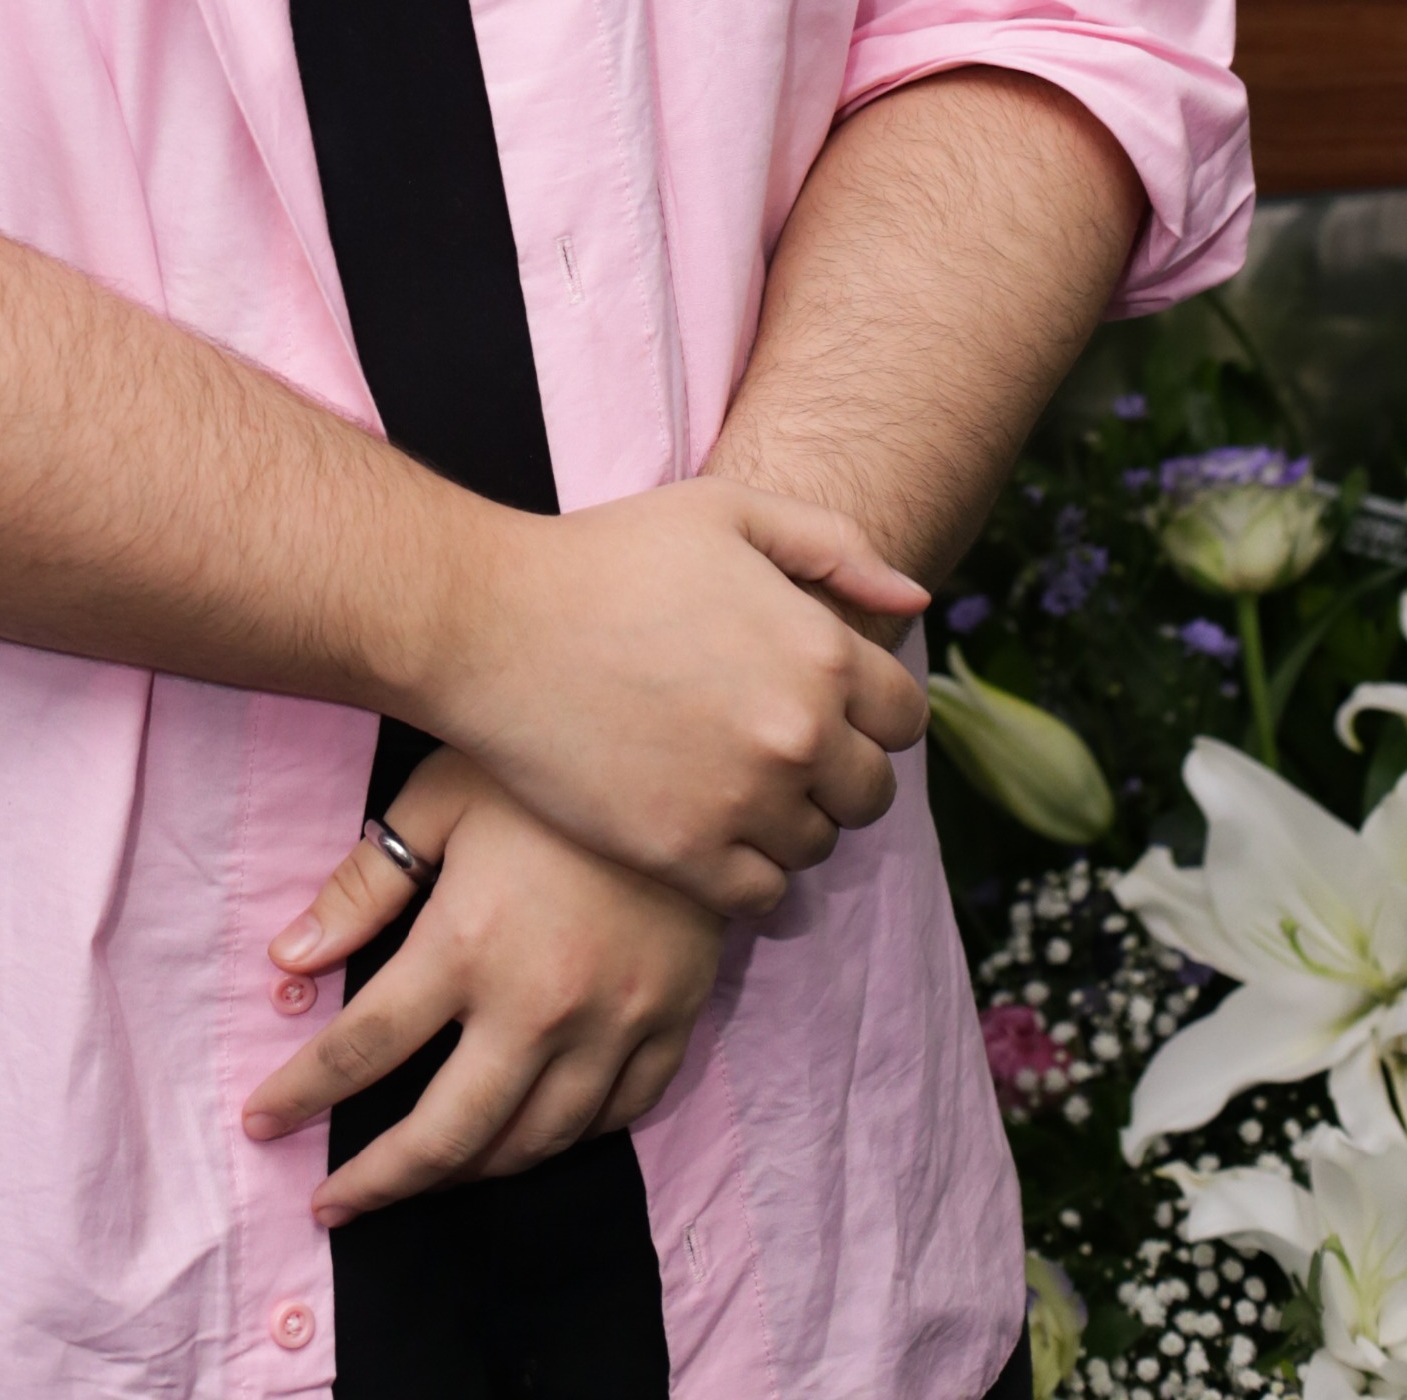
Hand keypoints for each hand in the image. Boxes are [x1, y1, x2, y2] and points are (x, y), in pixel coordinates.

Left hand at [241, 752, 725, 1221]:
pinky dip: (566, 1140)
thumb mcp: (442, 796)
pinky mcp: (671, 1024)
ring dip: (469, 1172)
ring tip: (422, 1176)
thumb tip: (287, 958)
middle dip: (379, 1182)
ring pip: (534, 1143)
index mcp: (468, 946)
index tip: (261, 1120)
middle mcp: (539, 1008)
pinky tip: (531, 1136)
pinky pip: (615, 1119)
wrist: (688, 749)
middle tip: (331, 1203)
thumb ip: (364, 884)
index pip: (364, 1046)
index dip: (303, 1092)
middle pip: (447, 1133)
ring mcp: (614, 1026)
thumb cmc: (545, 763)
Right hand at [417, 476, 927, 916]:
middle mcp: (798, 735)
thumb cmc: (607, 556)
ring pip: (817, 845)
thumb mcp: (726, 512)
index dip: (870, 713)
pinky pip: (763, 895)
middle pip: (869, 793)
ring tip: (732, 784)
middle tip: (774, 749)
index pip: (905, 719)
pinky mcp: (688, 857)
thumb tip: (913, 601)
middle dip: (836, 773)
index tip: (825, 708)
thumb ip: (833, 546)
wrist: (493, 625)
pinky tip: (707, 827)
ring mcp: (745, 804)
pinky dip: (748, 870)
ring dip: (790, 821)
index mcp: (821, 651)